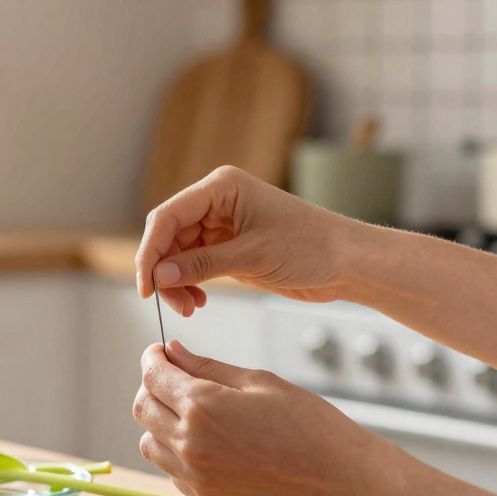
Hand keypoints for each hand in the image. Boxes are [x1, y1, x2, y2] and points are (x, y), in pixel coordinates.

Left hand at [132, 340, 392, 495]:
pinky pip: (171, 471)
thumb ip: (206, 366)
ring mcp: (196, 476)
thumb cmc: (308, 423)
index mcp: (202, 406)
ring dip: (159, 423)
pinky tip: (206, 443)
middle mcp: (190, 443)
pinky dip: (176, 453)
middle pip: (142, 408)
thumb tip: (172, 351)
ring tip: (190, 413)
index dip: (152, 358)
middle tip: (173, 379)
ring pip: (149, 443)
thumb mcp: (258, 381)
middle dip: (152, 387)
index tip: (159, 352)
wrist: (341, 478)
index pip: (153, 376)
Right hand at [135, 165, 366, 314]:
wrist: (349, 262)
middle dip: (165, 272)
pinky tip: (198, 301)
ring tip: (190, 307)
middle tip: (172, 304)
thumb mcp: (252, 256)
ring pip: (178, 254)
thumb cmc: (312, 247)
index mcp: (221, 188)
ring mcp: (222, 224)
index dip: (150, 252)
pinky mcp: (229, 246)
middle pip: (169, 236)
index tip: (147, 286)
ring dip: (177, 282)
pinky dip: (191, 284)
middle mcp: (217, 202)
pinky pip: (195, 264)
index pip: (167, 217)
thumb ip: (201, 264)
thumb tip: (159, 276)